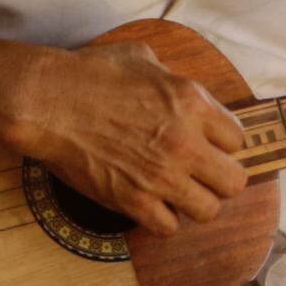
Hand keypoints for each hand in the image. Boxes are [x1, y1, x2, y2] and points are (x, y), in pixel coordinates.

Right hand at [2, 36, 252, 235]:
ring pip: (208, 210)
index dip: (223, 144)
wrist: (48, 102)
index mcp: (192, 103)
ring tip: (177, 193)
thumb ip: (173, 79)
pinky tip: (151, 204)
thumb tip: (182, 90)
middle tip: (200, 174)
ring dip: (194, 203)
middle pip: (234, 182)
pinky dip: (163, 219)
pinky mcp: (133, 200)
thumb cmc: (90, 74)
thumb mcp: (143, 57)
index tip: (209, 146)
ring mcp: (160, 175)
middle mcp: (185, 143)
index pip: (237, 139)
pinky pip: (169, 227)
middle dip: (219, 179)